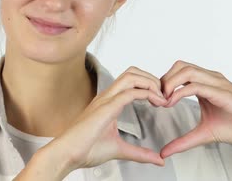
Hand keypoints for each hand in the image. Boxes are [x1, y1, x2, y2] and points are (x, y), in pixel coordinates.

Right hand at [53, 66, 169, 171]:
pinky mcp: (106, 108)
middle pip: (132, 72)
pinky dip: (146, 93)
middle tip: (164, 95)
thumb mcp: (120, 150)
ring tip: (161, 97)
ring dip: (150, 82)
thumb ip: (139, 153)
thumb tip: (158, 160)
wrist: (67, 154)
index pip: (131, 80)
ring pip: (131, 76)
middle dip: (152, 78)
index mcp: (108, 102)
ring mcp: (105, 100)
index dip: (148, 85)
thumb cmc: (85, 150)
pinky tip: (156, 103)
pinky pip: (129, 92)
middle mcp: (107, 96)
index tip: (161, 99)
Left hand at [159, 60, 231, 157]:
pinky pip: (197, 85)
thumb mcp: (202, 135)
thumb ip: (183, 141)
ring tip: (163, 100)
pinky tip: (172, 102)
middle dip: (164, 80)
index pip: (178, 72)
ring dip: (170, 83)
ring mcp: (217, 83)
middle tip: (155, 98)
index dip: (163, 83)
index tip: (154, 99)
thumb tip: (165, 152)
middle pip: (179, 66)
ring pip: (187, 70)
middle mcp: (210, 79)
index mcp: (205, 84)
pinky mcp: (223, 92)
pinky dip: (180, 92)